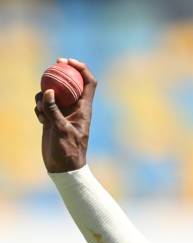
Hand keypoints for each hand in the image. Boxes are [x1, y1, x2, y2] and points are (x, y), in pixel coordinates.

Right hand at [35, 58, 96, 172]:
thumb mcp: (60, 129)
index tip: (68, 61)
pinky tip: (41, 120)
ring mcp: (63, 113)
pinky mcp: (52, 119)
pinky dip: (40, 108)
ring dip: (44, 96)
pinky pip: (44, 106)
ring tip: (43, 111)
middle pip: (69, 83)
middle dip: (60, 73)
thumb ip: (53, 110)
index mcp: (84, 108)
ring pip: (53, 93)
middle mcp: (75, 108)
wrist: (64, 167)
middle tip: (51, 65)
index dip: (81, 69)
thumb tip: (47, 90)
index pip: (88, 82)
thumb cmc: (68, 151)